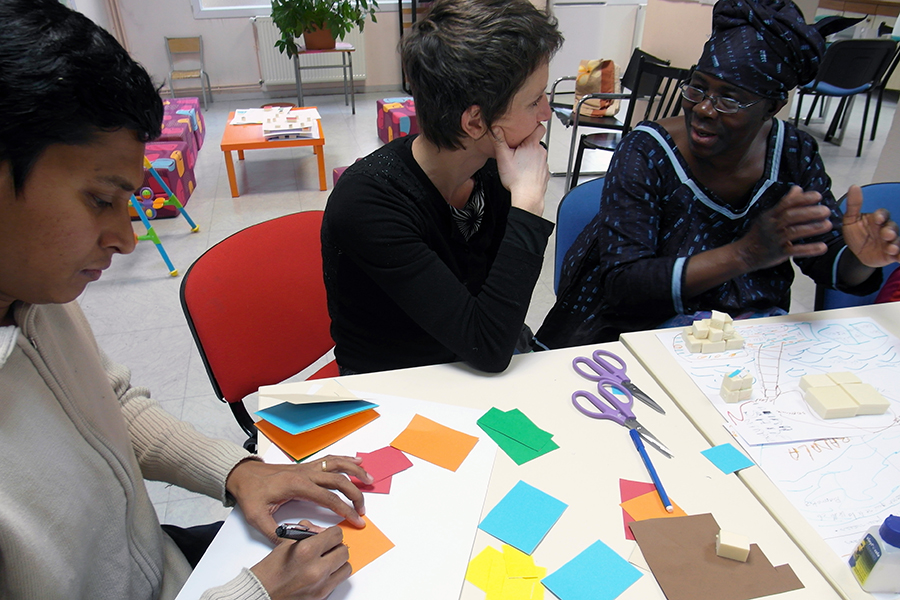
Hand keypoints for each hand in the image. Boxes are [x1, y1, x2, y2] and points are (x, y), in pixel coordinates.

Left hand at [226, 455, 371, 543]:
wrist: (243, 475)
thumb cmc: (251, 494)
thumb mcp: (258, 518)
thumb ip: (280, 533)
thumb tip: (305, 538)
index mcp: (297, 485)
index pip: (329, 498)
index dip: (345, 510)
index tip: (357, 520)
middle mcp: (305, 473)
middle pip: (339, 480)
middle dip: (355, 494)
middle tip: (363, 509)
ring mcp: (307, 467)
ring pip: (338, 465)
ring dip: (356, 470)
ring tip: (370, 479)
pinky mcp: (307, 466)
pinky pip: (331, 459)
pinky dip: (346, 459)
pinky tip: (358, 460)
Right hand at [251, 521, 350, 599]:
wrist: (261, 593)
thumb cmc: (270, 571)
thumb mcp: (286, 543)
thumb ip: (307, 533)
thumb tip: (322, 531)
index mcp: (306, 551)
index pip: (336, 535)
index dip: (333, 533)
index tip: (330, 535)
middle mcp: (316, 568)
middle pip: (344, 550)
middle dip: (336, 547)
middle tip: (328, 547)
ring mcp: (320, 584)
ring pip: (346, 567)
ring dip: (338, 562)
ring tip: (327, 561)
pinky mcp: (321, 596)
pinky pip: (339, 581)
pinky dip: (334, 575)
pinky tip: (324, 572)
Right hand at [490, 125, 548, 216]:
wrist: (527, 197)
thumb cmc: (517, 179)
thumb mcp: (503, 157)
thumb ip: (498, 141)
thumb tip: (494, 128)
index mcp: (532, 145)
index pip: (539, 127)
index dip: (533, 125)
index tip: (527, 127)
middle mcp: (541, 152)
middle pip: (536, 142)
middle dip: (527, 144)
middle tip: (516, 150)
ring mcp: (544, 164)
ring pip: (538, 155)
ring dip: (530, 156)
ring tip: (519, 163)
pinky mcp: (545, 174)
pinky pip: (539, 166)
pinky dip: (533, 168)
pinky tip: (525, 173)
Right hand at [737, 185, 832, 271]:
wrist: (745, 254)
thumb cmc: (759, 234)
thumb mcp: (769, 216)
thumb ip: (785, 202)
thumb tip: (798, 188)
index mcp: (770, 215)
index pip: (787, 203)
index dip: (803, 199)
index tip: (818, 196)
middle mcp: (772, 226)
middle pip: (790, 216)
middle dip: (809, 212)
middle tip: (826, 210)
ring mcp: (774, 240)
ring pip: (793, 232)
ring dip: (812, 228)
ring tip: (828, 225)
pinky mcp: (778, 253)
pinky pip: (795, 251)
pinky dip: (809, 249)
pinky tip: (823, 247)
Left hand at [842, 185, 899, 267]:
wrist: (856, 253)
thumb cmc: (856, 234)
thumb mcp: (851, 220)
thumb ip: (853, 205)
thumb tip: (854, 186)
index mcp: (877, 219)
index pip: (883, 214)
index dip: (881, 215)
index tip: (877, 218)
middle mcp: (887, 229)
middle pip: (893, 227)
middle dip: (890, 231)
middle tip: (887, 234)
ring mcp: (891, 242)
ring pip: (897, 241)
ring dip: (896, 244)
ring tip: (891, 248)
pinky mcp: (892, 255)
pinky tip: (899, 258)